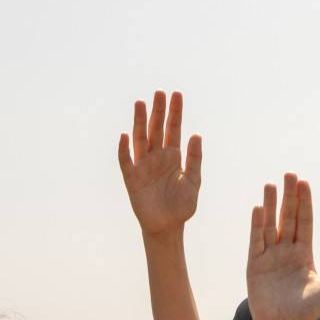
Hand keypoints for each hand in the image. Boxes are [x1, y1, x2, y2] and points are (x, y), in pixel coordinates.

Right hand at [118, 90, 201, 235]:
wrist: (168, 227)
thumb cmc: (182, 206)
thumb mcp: (193, 181)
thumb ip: (194, 159)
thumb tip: (196, 134)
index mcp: (173, 156)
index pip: (173, 128)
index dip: (175, 112)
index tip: (176, 94)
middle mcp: (157, 157)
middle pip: (156, 128)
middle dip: (157, 111)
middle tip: (159, 92)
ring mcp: (143, 166)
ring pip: (140, 139)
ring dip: (140, 122)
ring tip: (140, 103)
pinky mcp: (132, 179)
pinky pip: (126, 161)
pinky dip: (123, 149)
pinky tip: (124, 136)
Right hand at [246, 173, 319, 319]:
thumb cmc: (308, 310)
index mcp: (304, 253)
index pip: (305, 222)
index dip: (305, 203)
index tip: (304, 183)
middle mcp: (286, 251)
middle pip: (288, 217)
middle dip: (288, 196)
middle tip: (289, 175)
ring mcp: (269, 256)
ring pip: (270, 224)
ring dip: (270, 205)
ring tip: (270, 185)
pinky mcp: (254, 264)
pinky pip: (256, 240)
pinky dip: (257, 224)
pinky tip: (258, 208)